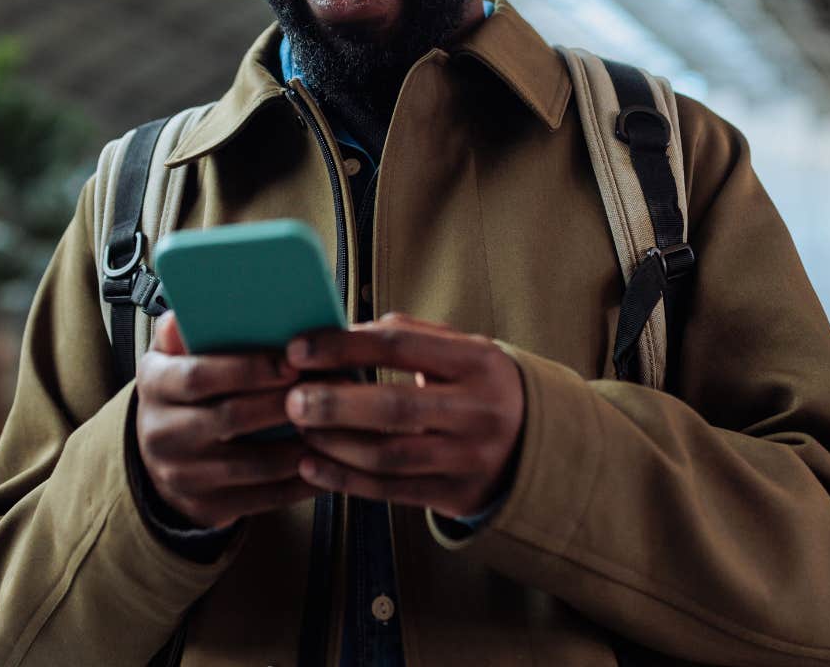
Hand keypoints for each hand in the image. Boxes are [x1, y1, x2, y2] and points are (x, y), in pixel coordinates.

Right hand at [134, 313, 321, 529]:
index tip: (291, 363)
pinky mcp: (205, 508)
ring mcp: (182, 475)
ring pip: (252, 465)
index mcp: (155, 385)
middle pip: (229, 418)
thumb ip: (183, 335)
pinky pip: (262, 499)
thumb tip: (182, 316)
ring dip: (298, 447)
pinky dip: (298, 484)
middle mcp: (161, 433)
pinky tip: (325, 464)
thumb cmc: (181, 394)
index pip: (198, 375)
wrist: (158, 457)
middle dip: (281, 404)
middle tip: (324, 392)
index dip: (248, 369)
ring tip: (332, 428)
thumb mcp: (173, 357)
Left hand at [284, 314, 523, 518]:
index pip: (401, 347)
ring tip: (300, 430)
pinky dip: (345, 480)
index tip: (299, 349)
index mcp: (478, 361)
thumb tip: (339, 333)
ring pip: (389, 455)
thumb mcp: (462, 349)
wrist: (537, 443)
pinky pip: (391, 491)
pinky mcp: (456, 495)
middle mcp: (478, 411)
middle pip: (395, 407)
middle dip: (335, 403)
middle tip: (292, 400)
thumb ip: (407, 335)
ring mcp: (469, 458)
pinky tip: (312, 466)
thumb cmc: (479, 385)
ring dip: (334, 444)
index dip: (344, 347)